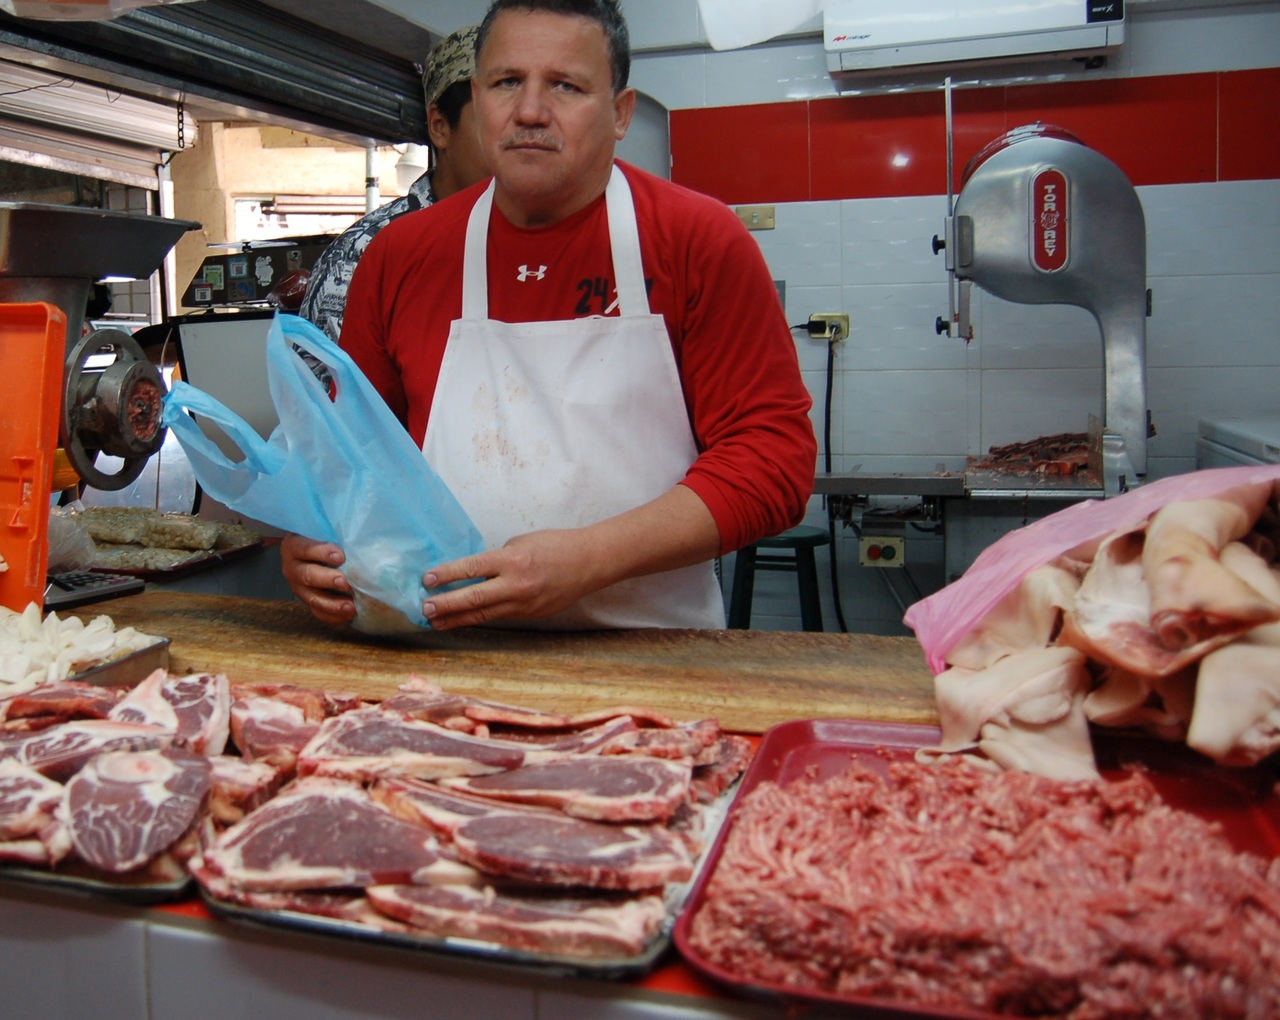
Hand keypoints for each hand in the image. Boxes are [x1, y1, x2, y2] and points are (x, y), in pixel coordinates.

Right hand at [280, 533, 356, 626]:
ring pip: (313, 598)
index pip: (305, 548)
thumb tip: (362, 535)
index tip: (340, 557)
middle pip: (308, 576)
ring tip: (351, 606)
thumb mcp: (327, 530)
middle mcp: (292, 568)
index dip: (321, 552)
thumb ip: (338, 533)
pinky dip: (334, 616)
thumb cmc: (328, 537)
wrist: (320, 552)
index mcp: (294, 546)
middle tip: (345, 582)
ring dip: (333, 604)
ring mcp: (299, 588)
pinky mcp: (309, 602)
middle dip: (328, 580)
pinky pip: (319, 612)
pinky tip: (349, 616)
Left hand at [422, 529, 600, 629]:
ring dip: (457, 619)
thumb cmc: (555, 545)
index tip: (427, 579)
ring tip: (435, 622)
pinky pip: (500, 616)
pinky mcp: (531, 615)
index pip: (472, 568)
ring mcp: (524, 604)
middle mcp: (516, 585)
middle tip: (425, 608)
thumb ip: (498, 560)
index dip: (448, 574)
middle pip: (474, 598)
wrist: (589, 563)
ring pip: (484, 614)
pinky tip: (464, 620)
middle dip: (446, 604)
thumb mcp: (521, 543)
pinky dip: (480, 618)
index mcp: (512, 560)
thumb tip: (476, 574)